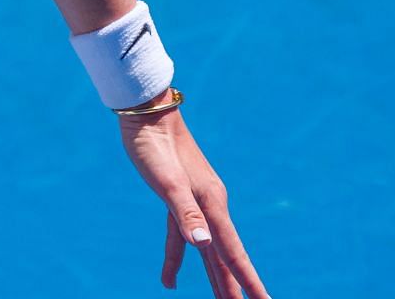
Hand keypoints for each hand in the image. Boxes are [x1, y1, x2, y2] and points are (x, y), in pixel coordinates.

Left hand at [117, 102, 272, 297]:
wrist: (146, 112)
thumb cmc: (155, 144)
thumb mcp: (166, 180)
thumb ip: (184, 212)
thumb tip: (204, 244)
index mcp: (212, 204)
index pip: (232, 253)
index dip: (248, 281)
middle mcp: (210, 206)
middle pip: (225, 257)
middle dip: (235, 287)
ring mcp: (195, 202)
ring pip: (207, 251)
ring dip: (214, 279)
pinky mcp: (177, 199)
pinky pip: (179, 238)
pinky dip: (176, 260)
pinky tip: (169, 282)